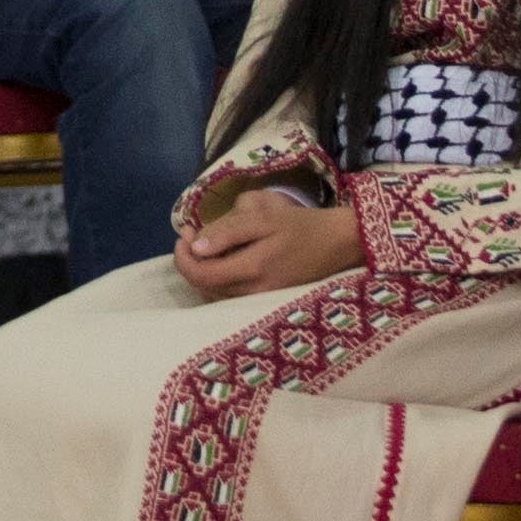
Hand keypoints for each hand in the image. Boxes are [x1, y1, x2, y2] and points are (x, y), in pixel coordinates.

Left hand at [177, 187, 364, 301]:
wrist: (337, 244)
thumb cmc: (300, 226)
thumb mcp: (264, 217)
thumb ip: (228, 231)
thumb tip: (195, 247)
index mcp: (253, 269)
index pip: (201, 276)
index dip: (183, 258)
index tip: (183, 235)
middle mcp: (254, 293)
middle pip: (204, 288)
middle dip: (190, 262)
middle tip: (191, 235)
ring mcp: (260, 302)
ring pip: (215, 296)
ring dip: (202, 272)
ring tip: (205, 245)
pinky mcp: (266, 303)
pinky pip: (230, 298)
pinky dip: (218, 281)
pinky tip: (222, 261)